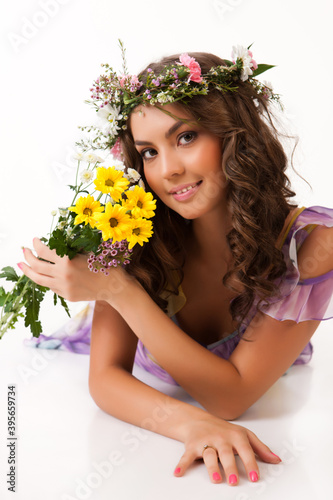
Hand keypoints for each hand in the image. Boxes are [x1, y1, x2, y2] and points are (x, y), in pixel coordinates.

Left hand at [18, 238, 133, 303]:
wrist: (115, 286)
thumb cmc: (105, 265)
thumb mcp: (89, 251)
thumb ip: (72, 248)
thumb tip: (56, 241)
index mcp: (68, 260)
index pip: (44, 251)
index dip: (36, 244)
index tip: (34, 240)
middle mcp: (62, 275)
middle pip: (36, 266)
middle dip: (27, 257)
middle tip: (24, 251)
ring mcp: (63, 287)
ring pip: (39, 279)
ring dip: (28, 271)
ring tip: (23, 265)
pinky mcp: (67, 295)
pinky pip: (51, 287)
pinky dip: (46, 279)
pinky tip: (45, 274)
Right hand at [174, 415, 280, 484]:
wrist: (199, 420)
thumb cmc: (225, 431)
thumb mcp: (244, 435)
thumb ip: (260, 448)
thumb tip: (277, 460)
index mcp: (235, 436)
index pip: (245, 451)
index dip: (251, 464)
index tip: (255, 477)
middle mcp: (221, 439)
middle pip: (226, 453)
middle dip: (230, 467)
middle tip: (234, 481)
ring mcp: (206, 442)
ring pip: (209, 455)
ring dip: (211, 467)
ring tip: (216, 479)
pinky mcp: (192, 446)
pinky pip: (186, 456)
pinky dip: (182, 464)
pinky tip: (178, 473)